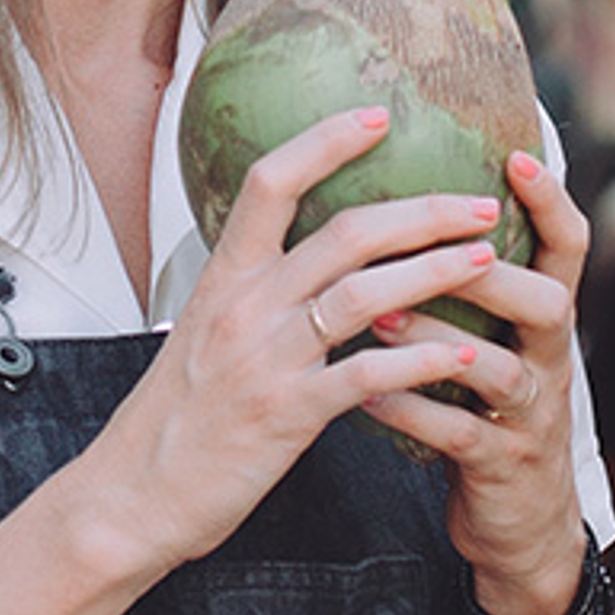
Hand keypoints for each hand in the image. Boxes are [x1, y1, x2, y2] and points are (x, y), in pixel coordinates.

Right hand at [87, 106, 520, 570]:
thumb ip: (250, 295)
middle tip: (479, 205)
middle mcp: (245, 307)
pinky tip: (463, 355)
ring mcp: (266, 360)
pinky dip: (421, 359)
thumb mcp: (200, 335)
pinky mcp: (287, 415)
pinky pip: (366, 374)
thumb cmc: (171, 420)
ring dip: (434, 272)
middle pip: (345, 232)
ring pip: (365, 294)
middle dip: (422, 212)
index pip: (270, 182)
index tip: (378, 117)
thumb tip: (297, 263)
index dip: (325, 141)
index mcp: (222, 278)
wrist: (129, 497)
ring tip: (486, 261)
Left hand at [356, 147, 592, 614]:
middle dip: (493, 274)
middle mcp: (549, 361)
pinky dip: (411, 412)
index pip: (569, 247)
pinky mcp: (500, 467)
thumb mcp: (493, 341)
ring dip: (437, 338)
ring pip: (499, 370)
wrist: (519, 524)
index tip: (515, 154)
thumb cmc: (487, 411)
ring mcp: (529, 417)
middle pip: (549, 303)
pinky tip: (365, 396)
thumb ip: (464, 285)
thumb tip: (407, 202)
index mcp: (544, 320)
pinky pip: (459, 436)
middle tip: (435, 248)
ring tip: (378, 314)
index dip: (552, 200)